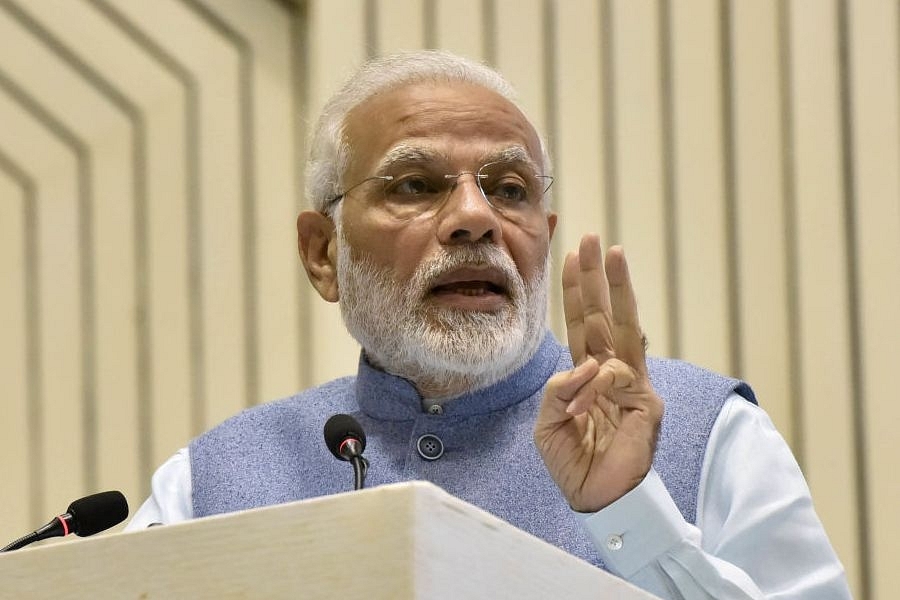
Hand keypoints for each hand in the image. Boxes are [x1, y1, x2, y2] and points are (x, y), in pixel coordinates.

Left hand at [534, 234, 662, 511]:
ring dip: (616, 287)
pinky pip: (616, 378)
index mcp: (586, 374)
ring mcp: (632, 384)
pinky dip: (597, 384)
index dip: (576, 291)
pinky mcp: (646, 402)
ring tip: (611, 253)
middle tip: (596, 240)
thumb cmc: (572, 460)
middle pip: (604, 314)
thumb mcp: (548, 422)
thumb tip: (586, 366)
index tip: (571, 255)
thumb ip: (557, 390)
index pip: (581, 324)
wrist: (595, 498)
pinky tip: (587, 402)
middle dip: (599, 276)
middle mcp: (611, 372)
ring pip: (624, 326)